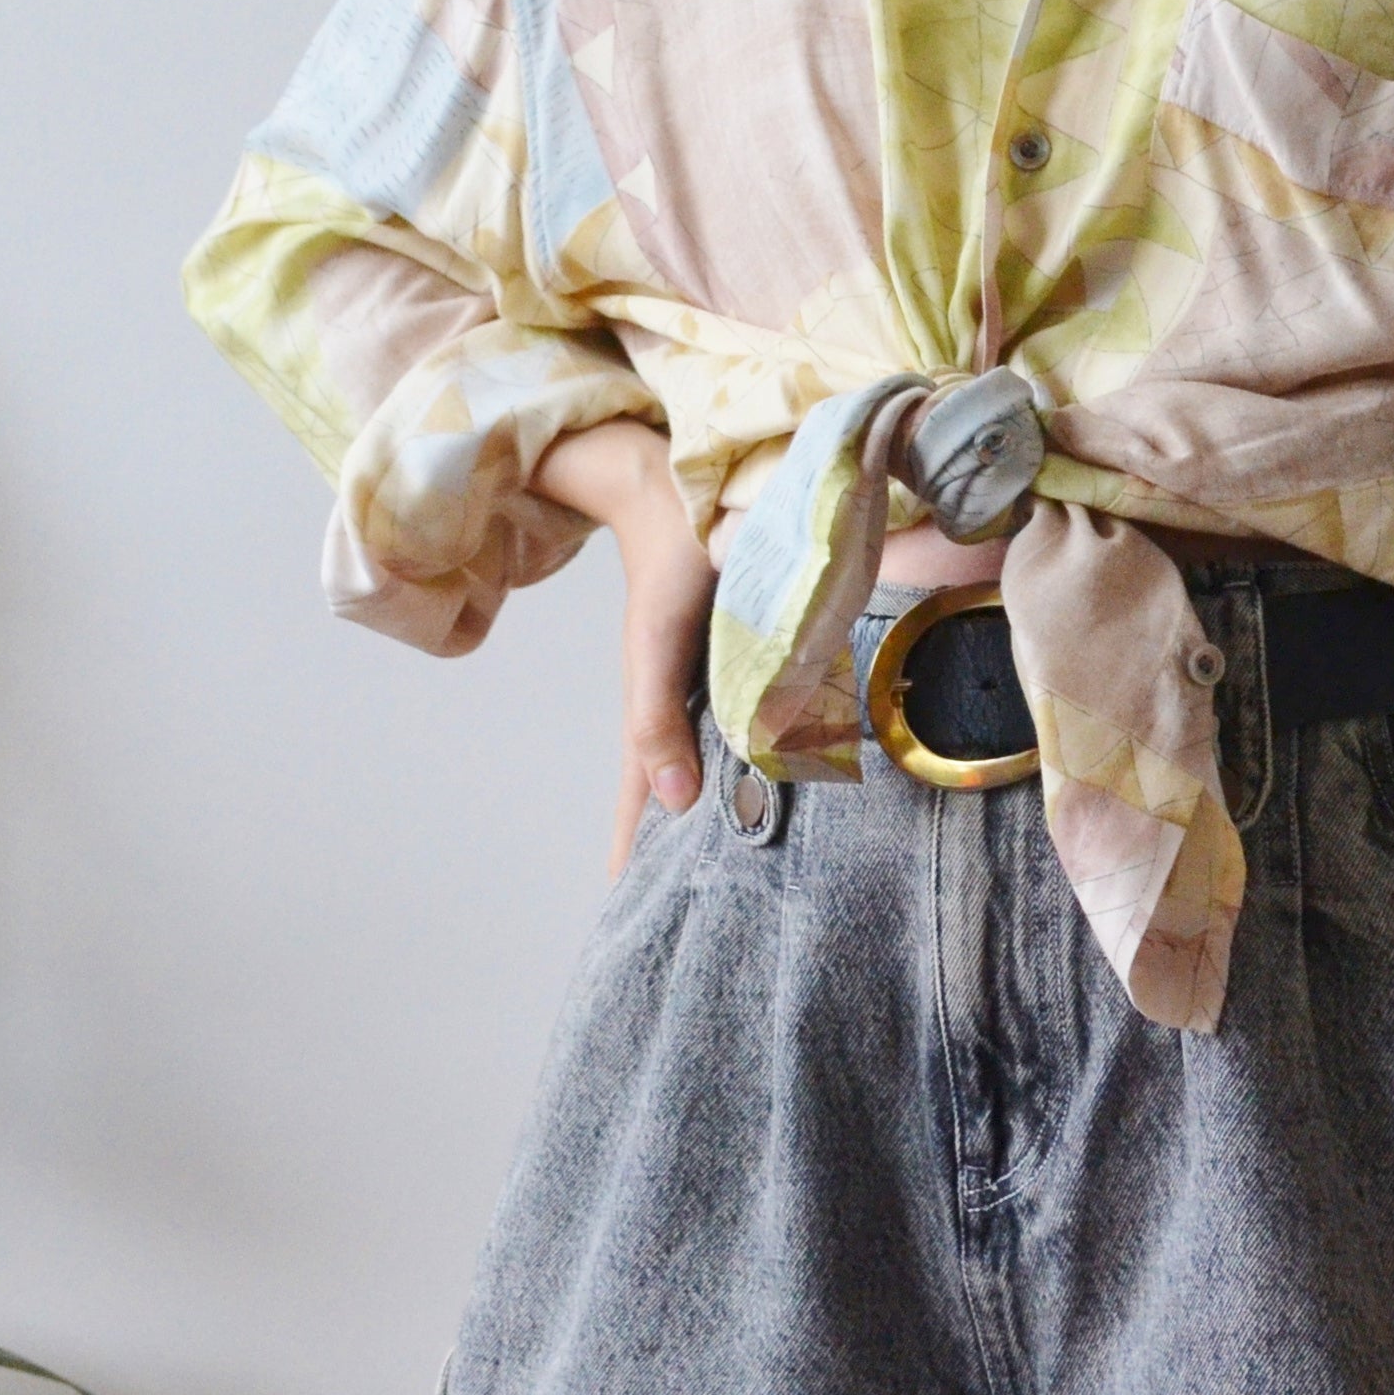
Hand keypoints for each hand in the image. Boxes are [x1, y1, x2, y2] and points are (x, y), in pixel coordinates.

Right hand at [533, 419, 715, 872]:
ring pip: (711, 761)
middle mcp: (680, 705)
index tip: (627, 908)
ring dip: (715, 804)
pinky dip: (745, 759)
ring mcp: (708, 684)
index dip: (632, 853)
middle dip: (674, 845)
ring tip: (728, 858)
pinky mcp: (740, 660)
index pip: (640, 802)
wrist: (686, 486)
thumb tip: (672, 803)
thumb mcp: (657, 645)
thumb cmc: (672, 561)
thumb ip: (656, 721)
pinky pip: (739, 725)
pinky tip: (765, 774)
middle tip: (683, 902)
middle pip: (674, 790)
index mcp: (653, 712)